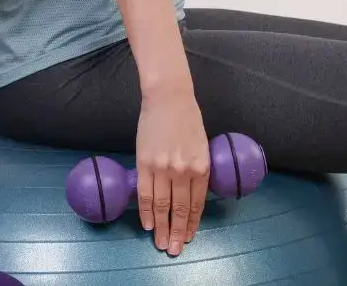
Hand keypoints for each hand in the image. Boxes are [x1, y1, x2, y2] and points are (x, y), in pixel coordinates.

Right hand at [137, 82, 209, 256]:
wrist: (168, 98)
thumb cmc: (187, 119)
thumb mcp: (202, 146)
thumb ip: (197, 169)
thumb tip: (190, 192)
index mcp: (202, 167)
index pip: (197, 204)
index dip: (192, 224)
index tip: (189, 237)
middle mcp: (183, 171)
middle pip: (180, 209)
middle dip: (177, 232)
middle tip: (174, 249)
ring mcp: (163, 168)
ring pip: (162, 206)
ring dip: (161, 227)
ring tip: (161, 243)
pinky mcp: (144, 163)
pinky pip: (144, 193)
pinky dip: (146, 211)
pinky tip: (148, 224)